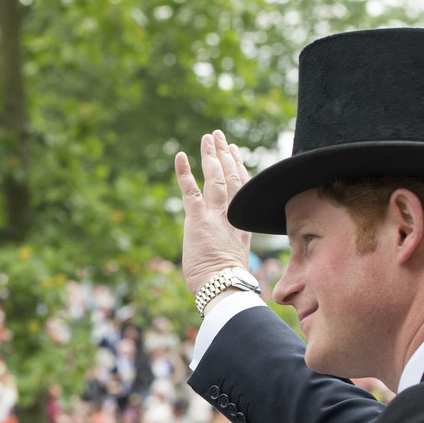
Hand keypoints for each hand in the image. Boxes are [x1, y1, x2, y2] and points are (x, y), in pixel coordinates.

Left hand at [175, 130, 253, 295]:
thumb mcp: (233, 255)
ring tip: (208, 138)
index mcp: (241, 222)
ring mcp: (216, 215)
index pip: (242, 187)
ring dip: (211, 156)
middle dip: (225, 154)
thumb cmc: (226, 279)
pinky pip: (190, 191)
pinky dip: (184, 172)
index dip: (238, 167)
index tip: (234, 150)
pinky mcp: (198, 220)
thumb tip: (222, 245)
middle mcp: (232, 214)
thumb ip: (227, 242)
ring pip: (215, 178)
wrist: (224, 286)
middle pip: (232, 176)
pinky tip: (180, 156)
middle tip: (218, 136)